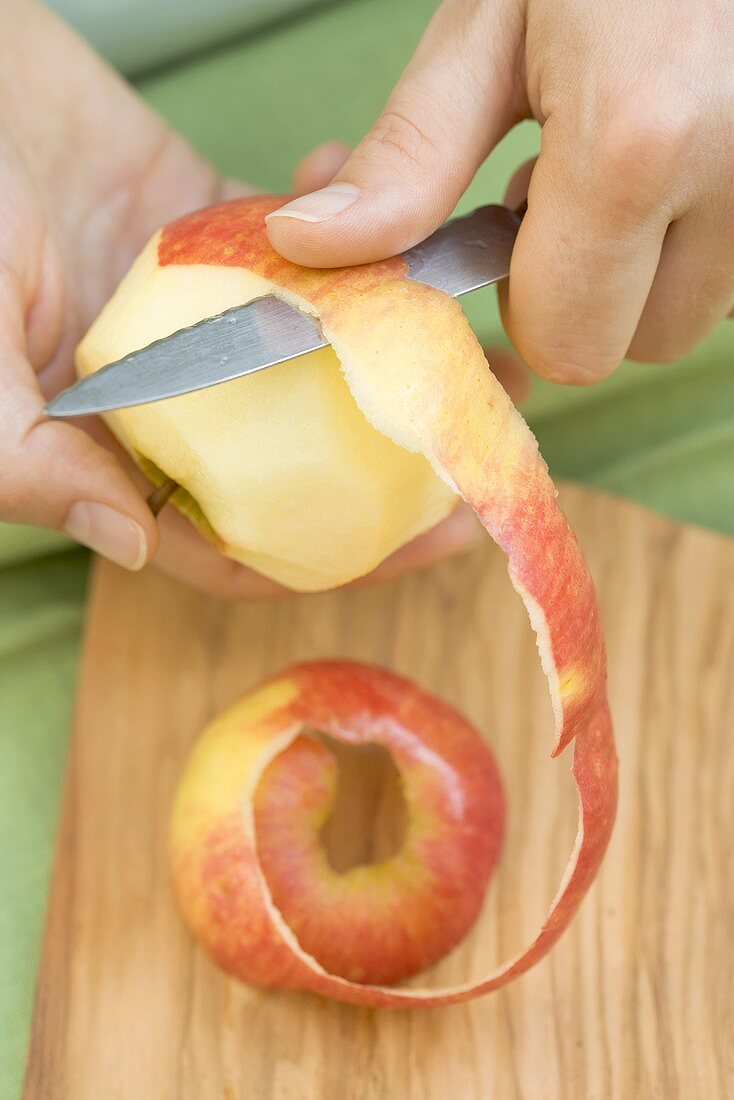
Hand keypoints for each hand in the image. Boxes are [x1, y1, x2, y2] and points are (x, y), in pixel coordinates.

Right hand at [0, 2, 484, 597]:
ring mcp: (197, 316)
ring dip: (398, 357)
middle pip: (300, 459)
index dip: (333, 555)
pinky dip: (353, 246)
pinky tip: (401, 224)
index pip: (232, 536)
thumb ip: (25, 460)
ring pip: (317, 360)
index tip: (434, 536)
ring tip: (484, 346)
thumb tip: (133, 543)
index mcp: (108, 446)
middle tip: (488, 441)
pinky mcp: (216, 235)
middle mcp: (167, 394)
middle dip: (396, 462)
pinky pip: (304, 255)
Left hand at [266, 0, 733, 383]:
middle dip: (583, 295)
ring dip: (639, 269)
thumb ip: (411, 155)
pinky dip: (691, 237)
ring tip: (622, 161)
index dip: (524, 304)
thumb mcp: (492, 24)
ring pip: (690, 312)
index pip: (567, 342)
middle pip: (633, 344)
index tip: (509, 229)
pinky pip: (731, 267)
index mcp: (638, 143)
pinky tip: (671, 156)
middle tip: (564, 193)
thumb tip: (312, 245)